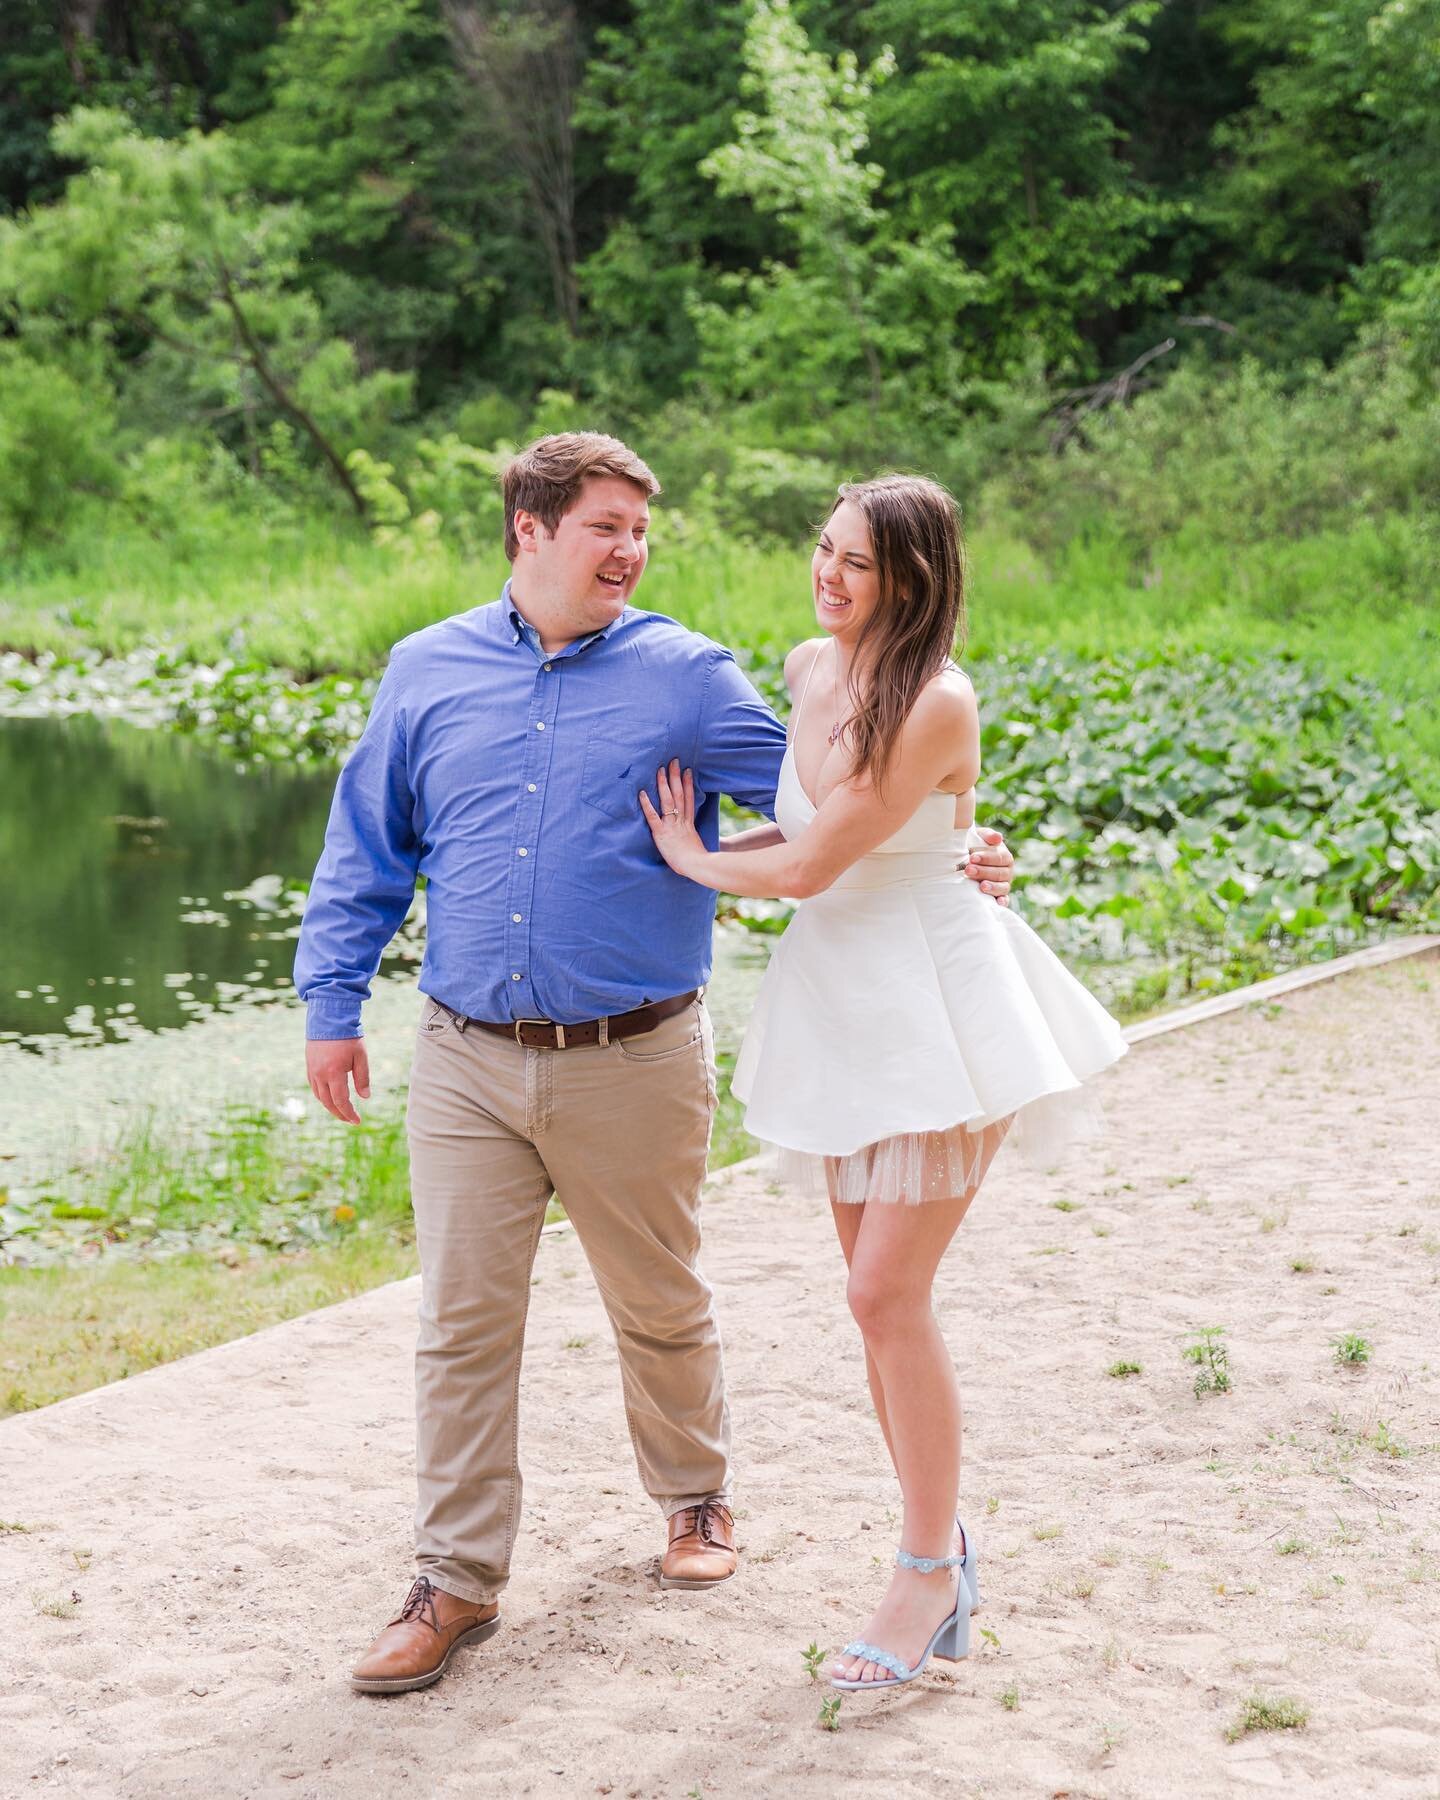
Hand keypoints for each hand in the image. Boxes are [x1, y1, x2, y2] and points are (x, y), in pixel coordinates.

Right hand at [307, 1037, 369, 1124]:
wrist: (328, 1018)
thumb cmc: (348, 1036)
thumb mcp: (360, 1056)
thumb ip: (362, 1078)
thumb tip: (365, 1097)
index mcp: (334, 1073)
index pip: (340, 1101)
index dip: (349, 1113)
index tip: (357, 1121)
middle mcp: (320, 1075)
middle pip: (328, 1102)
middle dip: (340, 1114)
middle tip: (351, 1120)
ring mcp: (312, 1071)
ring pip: (319, 1096)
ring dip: (330, 1107)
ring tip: (342, 1112)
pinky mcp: (309, 1066)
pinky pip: (314, 1087)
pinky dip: (322, 1096)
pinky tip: (330, 1098)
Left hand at [639, 759, 705, 877]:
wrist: (697, 865)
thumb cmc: (698, 861)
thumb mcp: (697, 846)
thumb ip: (693, 840)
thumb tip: (694, 841)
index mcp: (689, 824)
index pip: (688, 799)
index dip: (688, 784)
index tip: (687, 770)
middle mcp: (680, 821)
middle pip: (679, 794)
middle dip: (676, 776)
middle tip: (673, 761)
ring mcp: (671, 825)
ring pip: (667, 800)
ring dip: (663, 784)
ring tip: (660, 769)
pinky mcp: (661, 833)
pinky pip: (653, 816)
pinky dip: (647, 804)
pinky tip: (642, 793)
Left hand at [963, 828, 1013, 906]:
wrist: (966, 859)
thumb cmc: (973, 846)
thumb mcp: (979, 837)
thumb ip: (988, 835)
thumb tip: (998, 838)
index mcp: (1004, 856)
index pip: (999, 857)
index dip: (986, 857)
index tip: (972, 857)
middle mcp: (1007, 871)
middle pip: (1000, 873)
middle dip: (984, 872)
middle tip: (968, 870)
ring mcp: (1004, 884)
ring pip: (1003, 887)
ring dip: (993, 887)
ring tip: (982, 886)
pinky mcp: (1000, 896)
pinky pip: (1004, 900)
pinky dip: (1002, 902)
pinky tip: (998, 904)